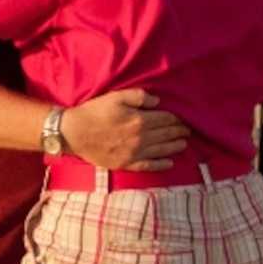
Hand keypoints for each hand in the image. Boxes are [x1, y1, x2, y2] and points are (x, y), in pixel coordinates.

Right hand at [62, 89, 187, 170]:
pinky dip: (161, 165)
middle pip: (166, 134)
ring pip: (162, 150)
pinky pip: (149, 166)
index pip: (166, 119)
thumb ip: (139, 97)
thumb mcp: (116, 97)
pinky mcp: (127, 164)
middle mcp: (141, 138)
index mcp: (140, 120)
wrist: (74, 133)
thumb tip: (158, 102)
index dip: (178, 118)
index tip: (185, 117)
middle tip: (188, 130)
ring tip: (183, 143)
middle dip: (179, 131)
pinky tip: (170, 163)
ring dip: (175, 146)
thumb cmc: (94, 112)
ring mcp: (135, 153)